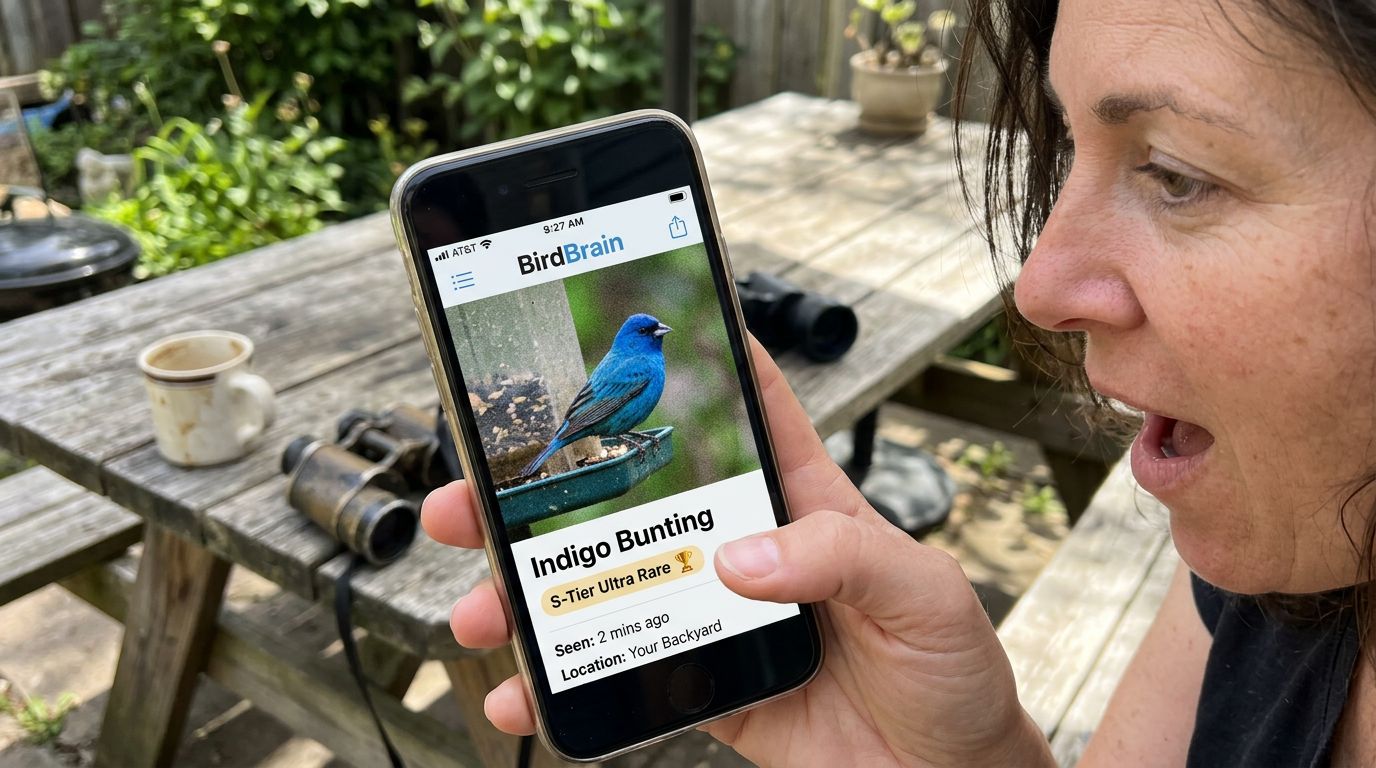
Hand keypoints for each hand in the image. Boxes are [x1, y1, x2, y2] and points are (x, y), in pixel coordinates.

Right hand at [421, 339, 1051, 767]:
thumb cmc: (950, 668)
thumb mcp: (916, 592)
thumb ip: (835, 560)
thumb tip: (738, 557)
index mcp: (806, 503)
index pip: (753, 412)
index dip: (707, 358)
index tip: (639, 323)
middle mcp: (750, 550)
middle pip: (636, 500)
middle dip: (553, 490)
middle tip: (479, 493)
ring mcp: (718, 615)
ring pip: (608, 587)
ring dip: (533, 593)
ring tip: (480, 607)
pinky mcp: (705, 682)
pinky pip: (621, 673)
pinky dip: (564, 686)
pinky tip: (525, 691)